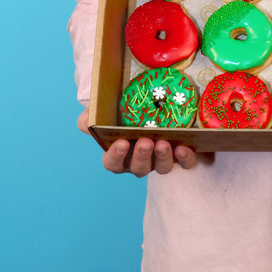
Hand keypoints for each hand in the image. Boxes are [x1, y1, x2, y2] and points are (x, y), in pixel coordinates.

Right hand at [77, 109, 212, 176]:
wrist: (159, 103)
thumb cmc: (126, 112)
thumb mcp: (107, 111)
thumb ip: (92, 116)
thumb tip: (86, 121)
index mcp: (120, 154)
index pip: (113, 163)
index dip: (116, 156)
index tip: (121, 143)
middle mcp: (140, 160)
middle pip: (138, 168)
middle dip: (141, 156)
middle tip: (145, 142)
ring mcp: (161, 159)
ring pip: (161, 168)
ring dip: (162, 157)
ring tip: (163, 143)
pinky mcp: (181, 155)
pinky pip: (185, 163)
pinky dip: (185, 158)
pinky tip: (183, 147)